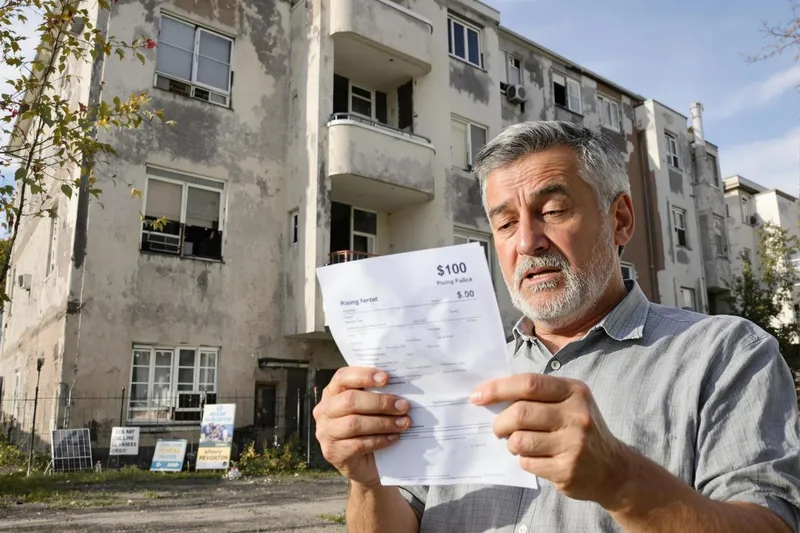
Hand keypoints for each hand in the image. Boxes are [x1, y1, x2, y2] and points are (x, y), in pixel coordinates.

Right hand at [313, 367, 411, 486]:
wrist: (364, 464)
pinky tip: (394, 437)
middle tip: (403, 406)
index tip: (386, 378)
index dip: (364, 375)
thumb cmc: (368, 428)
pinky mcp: (333, 452)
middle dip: (380, 402)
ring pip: (354, 423)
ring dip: (383, 422)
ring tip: (404, 423)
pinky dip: (380, 440)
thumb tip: (400, 389)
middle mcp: (324, 411)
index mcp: (332, 393)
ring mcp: (325, 432)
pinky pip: (358, 444)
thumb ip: (376, 395)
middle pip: (350, 400)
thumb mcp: (368, 408)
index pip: (342, 377)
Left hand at [470, 373, 630, 506]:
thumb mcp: (569, 403)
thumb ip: (537, 396)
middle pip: (520, 413)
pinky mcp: (567, 469)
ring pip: (520, 440)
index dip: (498, 389)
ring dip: (511, 443)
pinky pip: (528, 462)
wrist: (613, 469)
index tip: (477, 396)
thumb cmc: (579, 429)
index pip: (528, 384)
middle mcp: (577, 415)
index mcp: (574, 391)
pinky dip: (524, 460)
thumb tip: (491, 395)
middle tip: (497, 429)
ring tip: (518, 444)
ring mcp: (574, 444)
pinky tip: (536, 458)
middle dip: (500, 422)